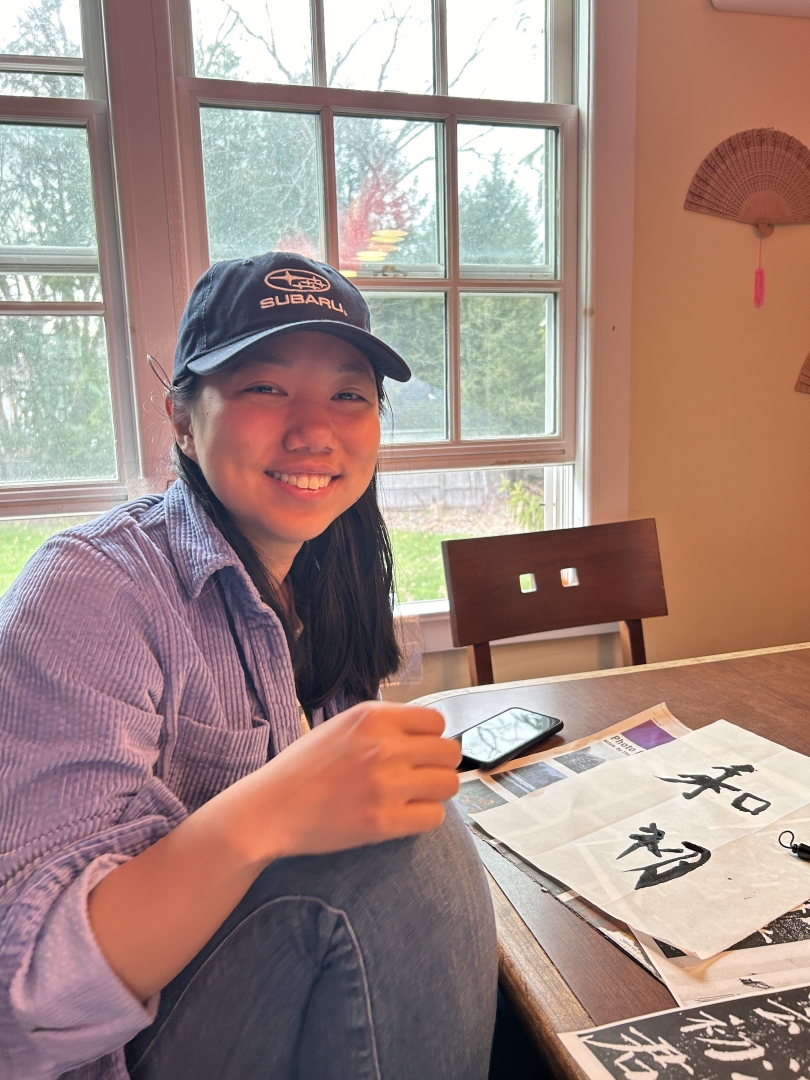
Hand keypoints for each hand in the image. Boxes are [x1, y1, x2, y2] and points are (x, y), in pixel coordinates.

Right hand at [219, 700, 460, 864]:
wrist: (269, 810)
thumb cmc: (303, 768)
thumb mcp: (341, 726)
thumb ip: (382, 725)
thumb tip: (426, 733)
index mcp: (372, 717)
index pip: (437, 722)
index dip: (431, 739)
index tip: (418, 752)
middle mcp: (383, 746)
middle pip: (449, 753)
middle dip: (438, 765)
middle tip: (419, 778)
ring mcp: (385, 785)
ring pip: (448, 784)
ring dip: (436, 792)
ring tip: (413, 797)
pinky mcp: (383, 821)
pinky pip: (434, 817)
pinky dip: (424, 818)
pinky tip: (404, 817)